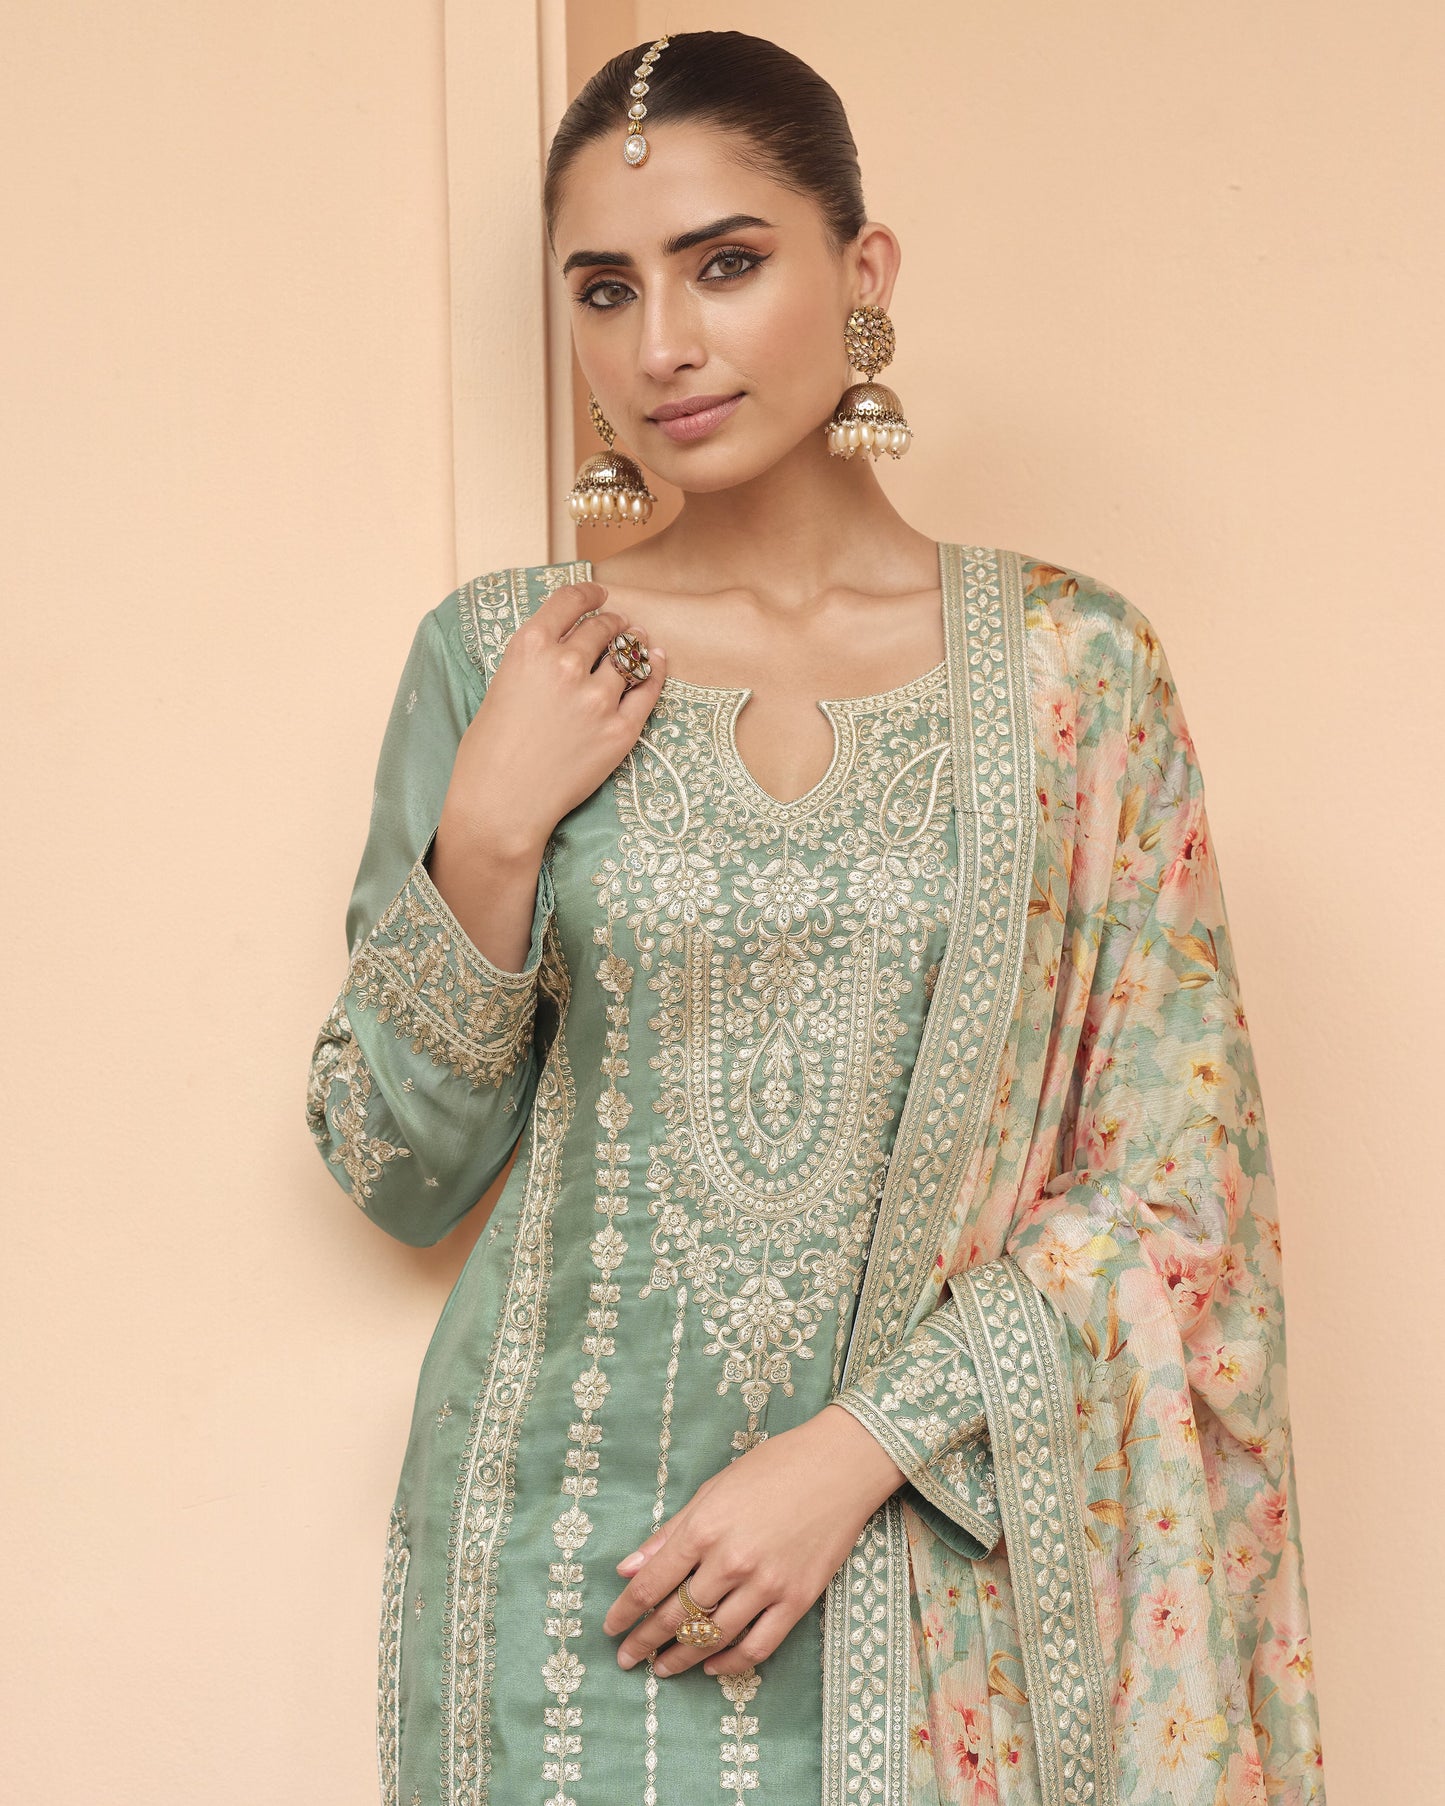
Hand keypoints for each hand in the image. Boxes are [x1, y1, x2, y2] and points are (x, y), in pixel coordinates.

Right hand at [444, 581, 665, 858]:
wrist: (502, 804)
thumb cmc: (489, 754)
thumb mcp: (501, 687)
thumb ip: (534, 662)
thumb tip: (564, 647)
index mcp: (529, 648)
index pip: (569, 601)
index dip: (589, 593)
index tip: (599, 593)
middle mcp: (565, 665)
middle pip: (602, 627)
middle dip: (612, 622)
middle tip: (617, 624)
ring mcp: (597, 698)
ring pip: (628, 656)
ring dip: (634, 644)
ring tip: (638, 641)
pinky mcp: (620, 730)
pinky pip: (648, 689)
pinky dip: (655, 670)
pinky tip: (657, 660)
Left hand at [601, 1405, 904, 1678]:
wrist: (839, 1466)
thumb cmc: (773, 1467)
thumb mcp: (712, 1489)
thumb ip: (669, 1533)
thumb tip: (628, 1568)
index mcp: (705, 1528)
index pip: (652, 1583)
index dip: (626, 1612)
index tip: (611, 1629)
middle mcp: (731, 1561)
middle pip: (677, 1616)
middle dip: (645, 1641)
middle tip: (628, 1658)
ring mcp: (766, 1584)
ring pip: (713, 1637)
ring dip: (682, 1658)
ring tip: (663, 1667)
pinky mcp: (797, 1600)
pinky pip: (758, 1645)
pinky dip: (731, 1662)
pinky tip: (712, 1666)